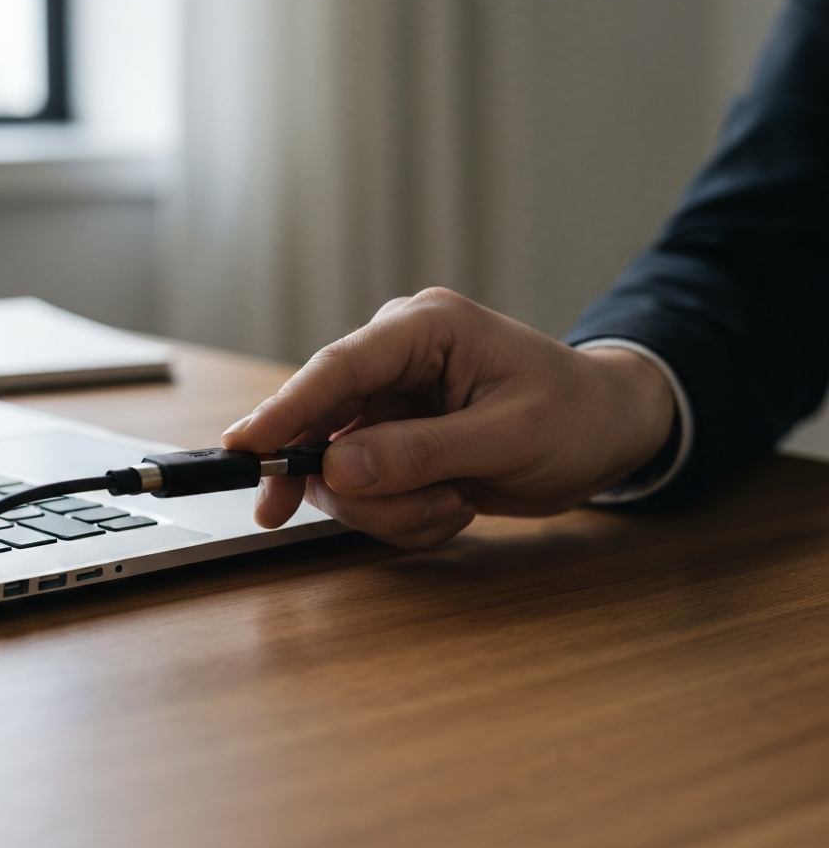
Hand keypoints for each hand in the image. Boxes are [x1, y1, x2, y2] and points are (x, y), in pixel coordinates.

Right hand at [222, 288, 674, 547]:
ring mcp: (392, 406)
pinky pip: (369, 493)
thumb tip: (338, 470)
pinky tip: (453, 507)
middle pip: (326, 429)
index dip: (283, 411)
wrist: (605, 435)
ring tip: (455, 505)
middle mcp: (396, 363)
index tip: (241, 450)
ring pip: (342, 473)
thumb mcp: (508, 437)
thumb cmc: (574, 417)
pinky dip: (403, 517)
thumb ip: (421, 452)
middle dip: (358, 486)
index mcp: (423, 330)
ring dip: (391, 509)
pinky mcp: (395, 443)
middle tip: (411, 511)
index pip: (336, 369)